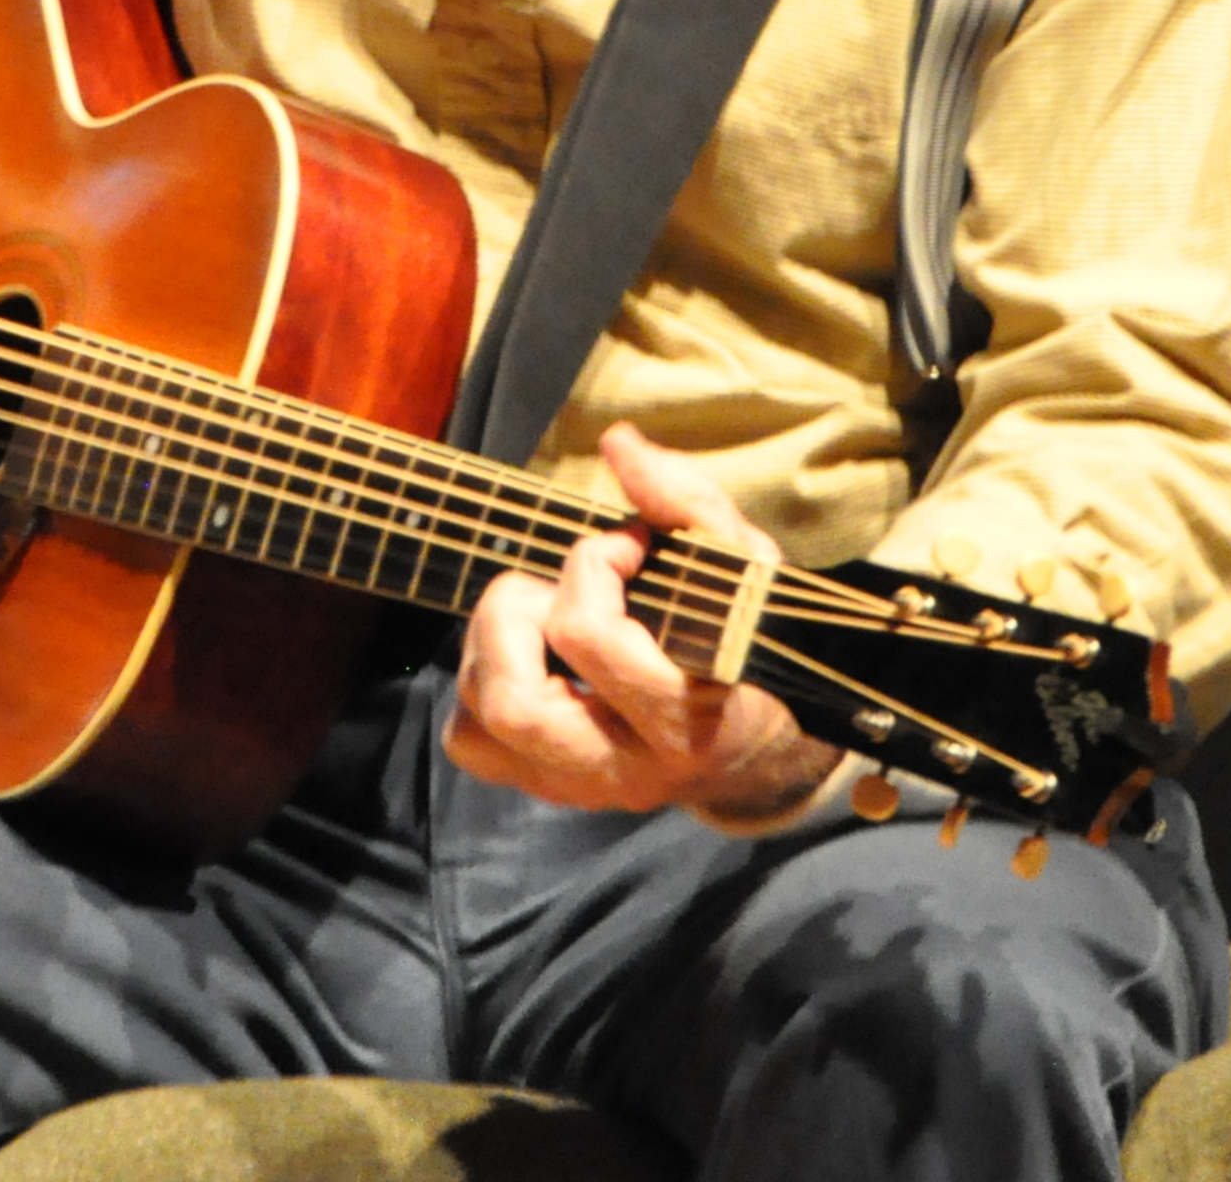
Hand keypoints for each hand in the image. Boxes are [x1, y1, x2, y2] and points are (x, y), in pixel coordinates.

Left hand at [443, 424, 841, 822]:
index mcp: (687, 714)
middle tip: (555, 588)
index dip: (592, 564)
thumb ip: (687, 501)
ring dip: (491, 645)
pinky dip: (479, 683)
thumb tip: (618, 443)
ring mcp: (583, 785)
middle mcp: (630, 767)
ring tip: (541, 617)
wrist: (761, 744)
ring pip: (482, 722)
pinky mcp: (547, 786)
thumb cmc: (746, 640)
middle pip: (515, 702)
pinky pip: (470, 740)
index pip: (588, 635)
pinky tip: (529, 655)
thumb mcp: (743, 567)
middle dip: (513, 615)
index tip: (628, 545)